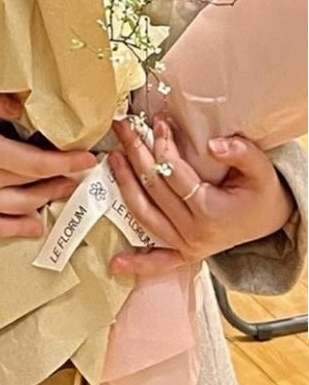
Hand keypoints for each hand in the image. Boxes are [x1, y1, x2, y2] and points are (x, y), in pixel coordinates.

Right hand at [0, 75, 96, 239]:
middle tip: (82, 171)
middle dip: (62, 177)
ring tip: (65, 188)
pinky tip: (35, 225)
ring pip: (18, 206)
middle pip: (31, 184)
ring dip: (47, 199)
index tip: (88, 159)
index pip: (34, 162)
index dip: (65, 163)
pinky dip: (15, 229)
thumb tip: (22, 110)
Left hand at [108, 117, 294, 277]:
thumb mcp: (261, 169)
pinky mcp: (184, 253)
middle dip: (136, 153)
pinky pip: (158, 262)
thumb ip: (241, 153)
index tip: (158, 121)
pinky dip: (138, 263)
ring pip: (143, 213)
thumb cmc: (262, 192)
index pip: (174, 173)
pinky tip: (115, 263)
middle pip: (154, 189)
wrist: (270, 220)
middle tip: (124, 126)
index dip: (163, 145)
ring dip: (124, 184)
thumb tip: (213, 145)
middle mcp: (195, 232)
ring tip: (113, 156)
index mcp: (211, 212)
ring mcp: (187, 245)